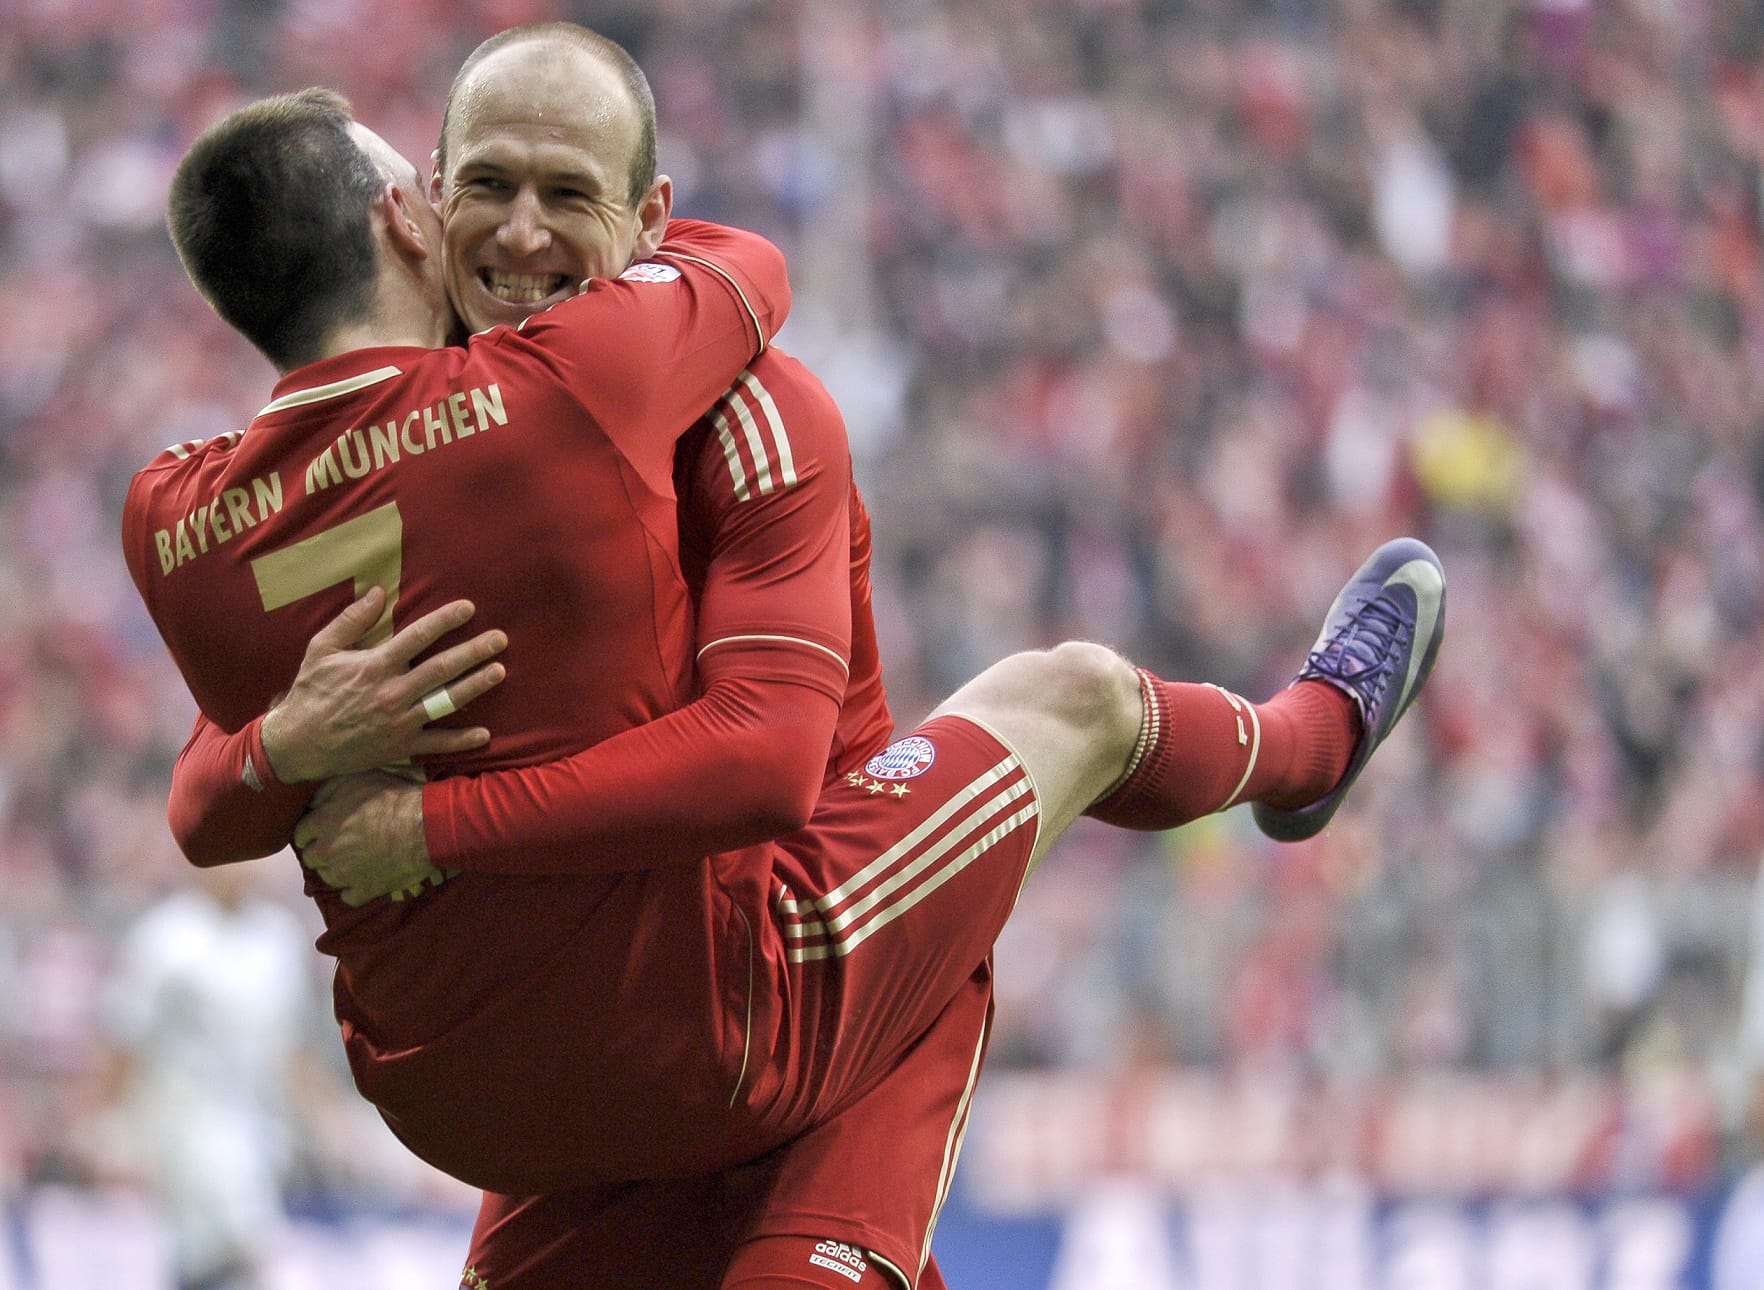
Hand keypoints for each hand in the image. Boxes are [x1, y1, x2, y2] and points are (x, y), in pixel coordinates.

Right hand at [261, 586, 506, 782]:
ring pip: (446, 701)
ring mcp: (400, 721)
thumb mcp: (322, 649)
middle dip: (474, 651)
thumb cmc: (311, 692)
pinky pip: (437, 745)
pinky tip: (485, 734)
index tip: (469, 608)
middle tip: (500, 639)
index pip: (418, 636)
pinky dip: (461, 741)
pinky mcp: (400, 746)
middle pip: (442, 667)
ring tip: (499, 671)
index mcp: (375, 665)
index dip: (446, 620)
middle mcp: (393, 692)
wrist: (298, 744)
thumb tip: (377, 590)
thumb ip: (352, 620)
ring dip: (475, 686)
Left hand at [295, 771, 452, 906]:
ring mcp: (344, 874)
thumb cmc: (393, 798)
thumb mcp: (358, 778)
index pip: (299, 833)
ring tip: (354, 858)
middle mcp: (327, 851)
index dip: (311, 830)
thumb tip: (312, 799)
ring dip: (336, 868)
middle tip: (339, 841)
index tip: (323, 827)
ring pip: (327, 877)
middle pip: (311, 857)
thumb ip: (328, 789)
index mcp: (322, 823)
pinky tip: (364, 876)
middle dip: (321, 850)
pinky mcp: (364, 890)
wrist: (425, 827)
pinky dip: (354, 888)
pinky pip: (349, 896)